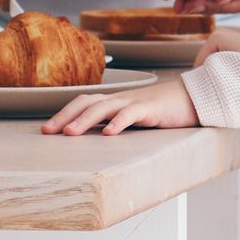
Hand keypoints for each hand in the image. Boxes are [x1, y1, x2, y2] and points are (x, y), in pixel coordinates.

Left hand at [43, 75, 201, 136]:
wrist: (193, 98)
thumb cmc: (162, 111)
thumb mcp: (134, 119)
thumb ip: (116, 125)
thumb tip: (96, 141)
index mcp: (114, 102)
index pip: (82, 103)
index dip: (63, 114)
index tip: (46, 130)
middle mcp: (120, 99)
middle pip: (86, 102)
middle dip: (64, 116)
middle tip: (47, 131)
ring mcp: (135, 102)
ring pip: (104, 107)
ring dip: (84, 120)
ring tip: (70, 133)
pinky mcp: (151, 108)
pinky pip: (132, 113)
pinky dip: (119, 122)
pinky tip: (109, 134)